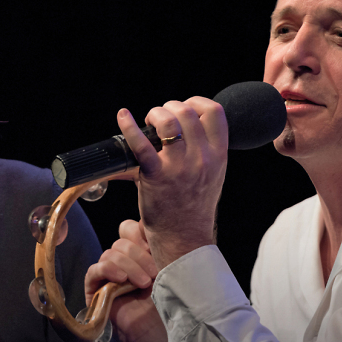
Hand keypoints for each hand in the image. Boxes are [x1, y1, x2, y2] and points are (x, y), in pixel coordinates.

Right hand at [85, 219, 171, 341]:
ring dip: (129, 264)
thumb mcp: (172, 270)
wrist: (165, 339)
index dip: (143, 232)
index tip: (157, 245)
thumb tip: (153, 223)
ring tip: (143, 283)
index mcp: (144, 253)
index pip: (133, 228)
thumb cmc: (173, 306)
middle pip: (122, 238)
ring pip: (111, 253)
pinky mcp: (97, 291)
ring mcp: (111, 276)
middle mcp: (127, 261)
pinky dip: (107, 269)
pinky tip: (121, 279)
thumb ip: (163, 247)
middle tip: (155, 272)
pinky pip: (94, 271)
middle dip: (140, 252)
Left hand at [117, 97, 227, 268]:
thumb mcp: (211, 175)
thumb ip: (203, 150)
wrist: (183, 238)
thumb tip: (179, 125)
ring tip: (149, 121)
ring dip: (155, 114)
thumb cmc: (192, 206)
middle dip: (169, 107)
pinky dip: (129, 126)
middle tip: (159, 117)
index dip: (196, 102)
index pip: (214, 112)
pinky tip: (123, 116)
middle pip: (187, 112)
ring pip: (168, 122)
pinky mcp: (156, 176)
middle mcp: (202, 159)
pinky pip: (141, 144)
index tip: (184, 107)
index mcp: (218, 156)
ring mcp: (179, 168)